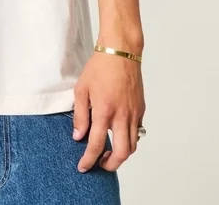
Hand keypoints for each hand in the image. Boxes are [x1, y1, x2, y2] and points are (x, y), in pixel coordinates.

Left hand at [72, 51, 144, 172]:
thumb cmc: (100, 67)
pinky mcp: (141, 108)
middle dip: (111, 164)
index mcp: (105, 111)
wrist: (121, 51)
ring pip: (133, 145)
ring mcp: (134, 113)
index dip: (89, 160)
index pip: (97, 145)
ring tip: (109, 151)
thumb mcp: (82, 89)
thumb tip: (78, 136)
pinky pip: (138, 131)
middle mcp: (122, 116)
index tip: (83, 167)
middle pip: (122, 153)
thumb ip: (80, 115)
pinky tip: (118, 133)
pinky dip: (129, 138)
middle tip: (100, 164)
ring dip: (122, 153)